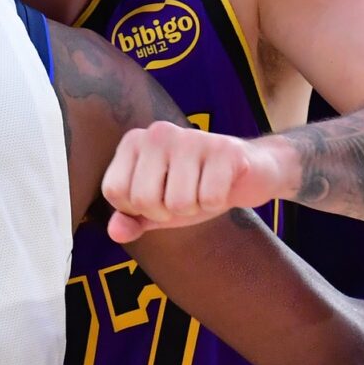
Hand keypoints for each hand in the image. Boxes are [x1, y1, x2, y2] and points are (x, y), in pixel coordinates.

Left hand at [101, 121, 286, 241]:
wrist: (249, 173)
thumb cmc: (195, 188)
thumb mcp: (157, 208)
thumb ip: (131, 220)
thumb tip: (115, 232)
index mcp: (134, 141)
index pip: (114, 191)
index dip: (136, 209)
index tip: (157, 196)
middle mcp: (158, 132)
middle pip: (143, 199)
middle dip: (166, 212)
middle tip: (183, 195)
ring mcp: (191, 137)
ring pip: (178, 203)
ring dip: (194, 208)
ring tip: (202, 189)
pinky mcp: (224, 149)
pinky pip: (209, 198)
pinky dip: (216, 202)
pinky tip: (222, 185)